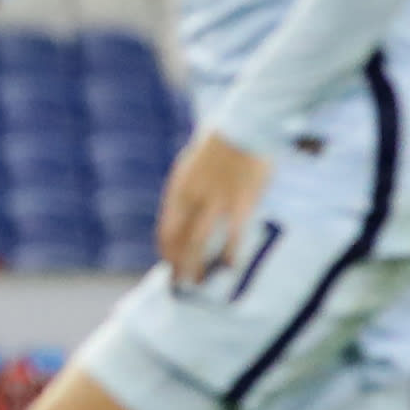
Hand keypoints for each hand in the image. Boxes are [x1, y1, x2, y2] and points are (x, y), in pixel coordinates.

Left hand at [156, 128, 273, 288]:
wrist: (244, 126)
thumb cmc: (220, 145)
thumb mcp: (193, 167)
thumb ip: (189, 192)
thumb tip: (186, 212)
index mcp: (178, 189)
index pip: (166, 229)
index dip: (166, 250)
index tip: (168, 263)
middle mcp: (192, 198)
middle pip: (180, 240)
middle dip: (178, 265)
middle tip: (178, 284)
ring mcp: (216, 201)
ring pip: (200, 242)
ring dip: (196, 265)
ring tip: (197, 283)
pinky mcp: (242, 202)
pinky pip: (233, 235)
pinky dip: (230, 254)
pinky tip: (229, 268)